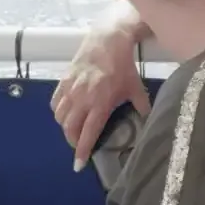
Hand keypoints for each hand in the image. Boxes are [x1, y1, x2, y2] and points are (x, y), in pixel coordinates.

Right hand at [51, 9, 151, 171]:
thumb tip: (149, 120)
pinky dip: (58, 112)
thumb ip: (141, 106)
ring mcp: (71, 89)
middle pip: (69, 129)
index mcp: (100, 104)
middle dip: (72, 142)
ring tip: (73, 130)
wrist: (108, 39)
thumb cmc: (123, 65)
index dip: (82, 151)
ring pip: (60, 117)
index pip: (87, 133)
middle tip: (79, 146)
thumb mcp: (135, 87)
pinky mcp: (64, 80)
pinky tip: (65, 113)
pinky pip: (55, 102)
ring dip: (65, 128)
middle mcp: (82, 99)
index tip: (78, 165)